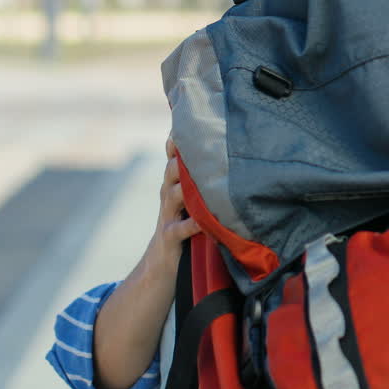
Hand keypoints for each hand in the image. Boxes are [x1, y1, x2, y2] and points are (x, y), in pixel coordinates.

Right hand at [141, 138, 201, 276]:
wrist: (162, 262)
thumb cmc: (184, 226)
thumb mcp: (191, 201)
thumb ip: (201, 181)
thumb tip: (226, 156)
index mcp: (175, 186)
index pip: (174, 160)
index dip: (178, 144)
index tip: (187, 125)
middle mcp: (168, 197)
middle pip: (171, 173)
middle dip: (181, 159)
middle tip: (194, 147)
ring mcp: (167, 217)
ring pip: (172, 196)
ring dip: (183, 187)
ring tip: (195, 180)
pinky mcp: (170, 238)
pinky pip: (179, 229)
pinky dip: (191, 225)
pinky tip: (201, 222)